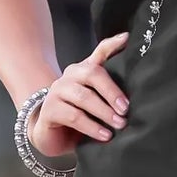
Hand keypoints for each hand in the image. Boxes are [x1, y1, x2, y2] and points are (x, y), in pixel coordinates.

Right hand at [27, 33, 128, 155]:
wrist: (51, 136)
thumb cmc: (79, 114)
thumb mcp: (97, 100)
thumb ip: (111, 83)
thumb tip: (127, 47)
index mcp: (83, 70)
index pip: (99, 53)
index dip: (112, 45)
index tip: (127, 40)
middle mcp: (69, 76)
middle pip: (92, 74)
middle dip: (112, 91)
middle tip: (126, 109)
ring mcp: (56, 92)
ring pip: (83, 97)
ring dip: (104, 111)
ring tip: (120, 124)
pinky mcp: (49, 111)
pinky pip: (74, 116)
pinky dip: (92, 127)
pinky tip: (105, 136)